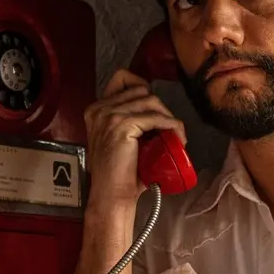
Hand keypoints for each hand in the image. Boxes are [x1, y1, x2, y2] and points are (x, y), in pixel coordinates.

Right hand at [83, 68, 187, 205]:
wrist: (111, 195)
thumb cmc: (120, 174)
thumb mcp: (120, 140)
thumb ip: (129, 122)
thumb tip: (158, 114)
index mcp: (96, 109)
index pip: (122, 78)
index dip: (143, 87)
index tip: (156, 108)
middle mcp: (99, 108)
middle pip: (141, 89)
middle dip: (160, 107)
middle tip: (170, 128)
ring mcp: (109, 116)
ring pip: (151, 101)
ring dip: (168, 117)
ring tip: (176, 136)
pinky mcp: (122, 126)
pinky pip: (155, 117)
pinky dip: (171, 126)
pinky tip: (177, 138)